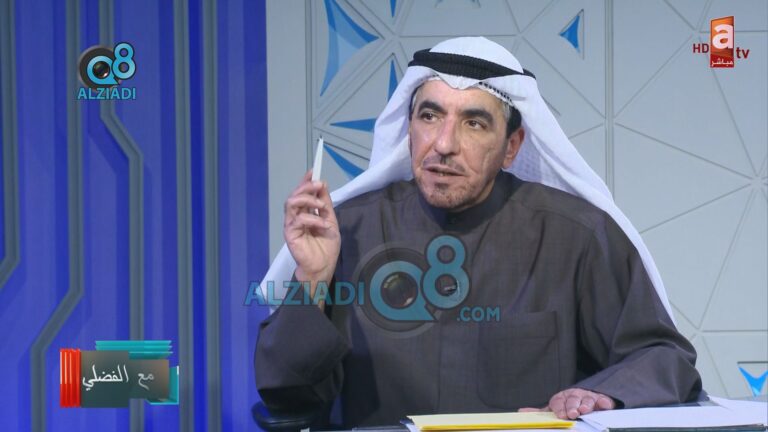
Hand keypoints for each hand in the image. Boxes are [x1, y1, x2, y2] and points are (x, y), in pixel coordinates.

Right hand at [283, 170, 340, 298]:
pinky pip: (298, 220)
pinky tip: (323, 225)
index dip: (305, 181)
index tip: (312, 171)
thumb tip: (323, 185)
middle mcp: (296, 216)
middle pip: (295, 194)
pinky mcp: (290, 233)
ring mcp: (291, 224)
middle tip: (319, 185)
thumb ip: (325, 205)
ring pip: (291, 203)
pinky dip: (313, 219)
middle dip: (307, 186)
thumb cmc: (325, 247)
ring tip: (321, 205)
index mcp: (305, 212)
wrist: (323, 266)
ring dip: (307, 199)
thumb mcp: (330, 221)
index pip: (302, 193)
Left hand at [519, 388, 615, 418]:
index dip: (560, 408)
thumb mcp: (555, 408)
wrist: (586, 398)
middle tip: (572, 413)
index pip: (559, 401)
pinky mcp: (602, 400)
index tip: (561, 415)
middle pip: (573, 400)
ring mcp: (588, 397)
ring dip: (587, 405)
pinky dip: (604, 402)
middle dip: (572, 407)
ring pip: (587, 401)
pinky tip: (604, 406)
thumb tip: (521, 411)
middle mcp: (575, 396)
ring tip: (585, 410)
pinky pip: (604, 400)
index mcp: (562, 397)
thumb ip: (541, 412)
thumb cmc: (568, 406)